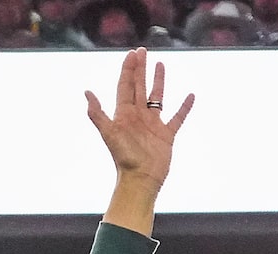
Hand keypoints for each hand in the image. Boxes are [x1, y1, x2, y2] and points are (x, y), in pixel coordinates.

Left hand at [85, 50, 190, 191]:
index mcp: (124, 115)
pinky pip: (177, 117)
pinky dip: (184, 107)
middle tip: (143, 51)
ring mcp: (153, 125)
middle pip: (140, 87)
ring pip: (157, 97)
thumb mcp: (109, 133)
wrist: (140, 179)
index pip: (125, 86)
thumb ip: (97, 113)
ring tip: (161, 64)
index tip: (132, 53)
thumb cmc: (124, 158)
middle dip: (140, 69)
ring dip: (158, 81)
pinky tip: (190, 95)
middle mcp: (138, 117)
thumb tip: (86, 92)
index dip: (128, 70)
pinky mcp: (166, 135)